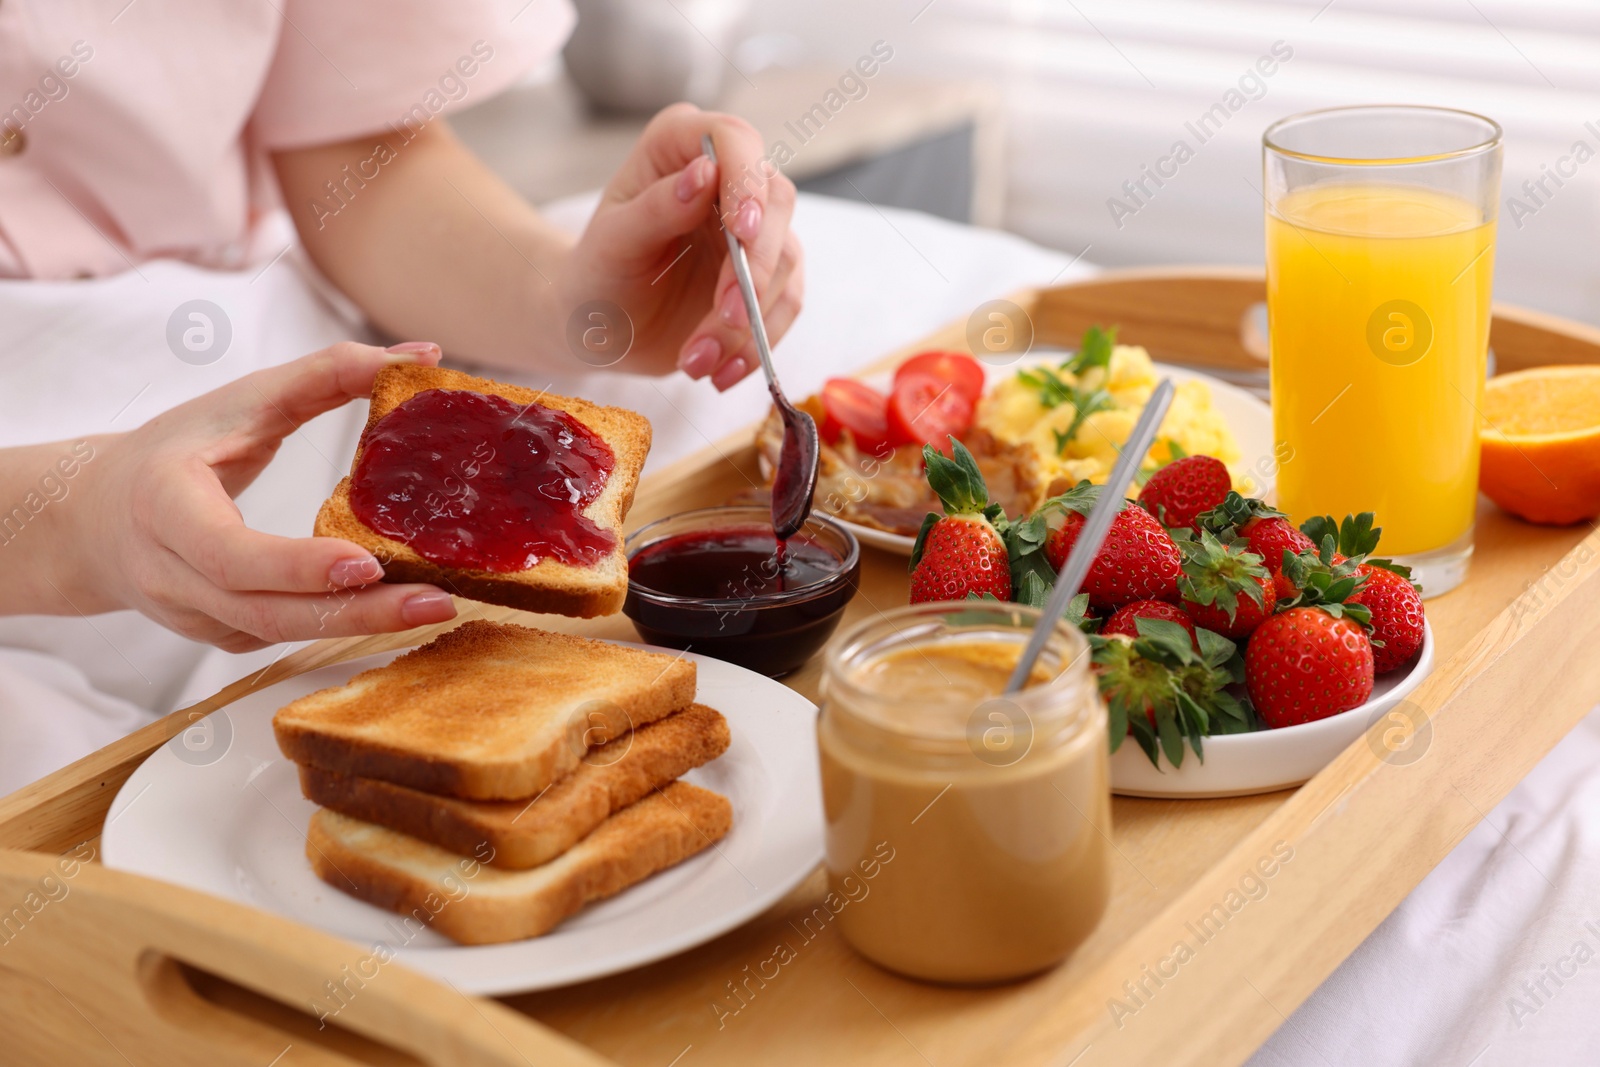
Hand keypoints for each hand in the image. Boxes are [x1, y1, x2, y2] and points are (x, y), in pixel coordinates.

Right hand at [58, 342, 458, 651]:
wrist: (97, 515)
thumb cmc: (178, 448)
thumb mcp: (241, 401)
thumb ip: (328, 374)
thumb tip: (423, 354)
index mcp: (164, 505)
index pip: (229, 552)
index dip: (295, 565)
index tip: (365, 563)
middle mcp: (172, 573)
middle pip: (267, 611)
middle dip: (356, 611)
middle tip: (435, 600)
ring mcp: (194, 616)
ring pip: (280, 634)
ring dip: (361, 625)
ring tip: (434, 607)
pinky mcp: (221, 635)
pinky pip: (284, 637)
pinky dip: (340, 626)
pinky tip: (396, 611)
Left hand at [557, 104, 804, 389]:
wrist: (600, 330)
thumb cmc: (596, 277)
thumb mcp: (612, 245)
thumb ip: (656, 208)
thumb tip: (704, 173)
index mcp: (679, 146)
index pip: (734, 140)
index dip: (746, 182)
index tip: (742, 232)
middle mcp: (725, 178)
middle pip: (775, 202)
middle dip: (754, 268)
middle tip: (725, 317)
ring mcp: (751, 228)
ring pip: (784, 261)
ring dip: (748, 321)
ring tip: (696, 362)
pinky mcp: (766, 275)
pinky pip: (785, 304)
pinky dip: (758, 344)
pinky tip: (721, 371)